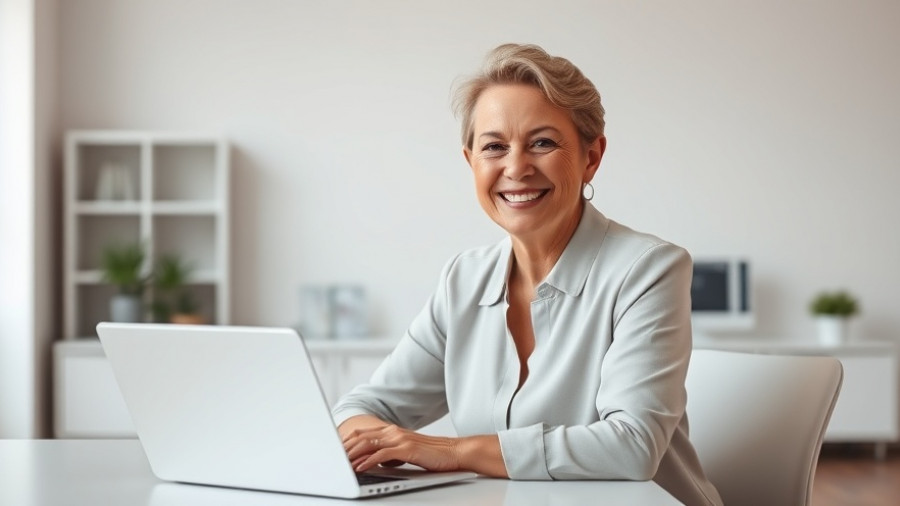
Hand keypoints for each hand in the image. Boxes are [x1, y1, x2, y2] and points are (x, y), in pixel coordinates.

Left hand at [342, 424, 459, 472]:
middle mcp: (394, 432)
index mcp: (392, 431)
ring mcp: (400, 439)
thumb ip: (390, 453)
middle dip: (345, 448)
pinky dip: (368, 461)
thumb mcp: (406, 452)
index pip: (363, 434)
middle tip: (333, 459)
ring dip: (353, 455)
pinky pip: (382, 454)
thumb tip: (373, 461)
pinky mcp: (407, 449)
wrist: (454, 452)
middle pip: (362, 437)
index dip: (347, 442)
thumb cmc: (432, 454)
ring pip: (369, 444)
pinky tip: (360, 467)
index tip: (335, 452)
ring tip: (342, 464)